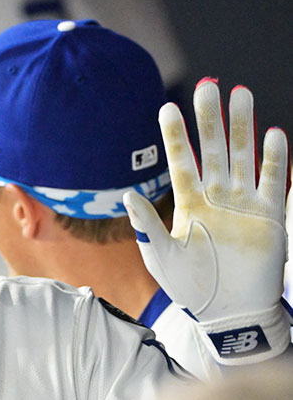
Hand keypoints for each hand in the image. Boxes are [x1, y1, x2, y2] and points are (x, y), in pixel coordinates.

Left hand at [124, 78, 289, 361]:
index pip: (180, 162)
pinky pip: (272, 182)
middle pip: (213, 150)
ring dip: (243, 127)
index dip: (175, 136)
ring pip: (242, 157)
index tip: (167, 107)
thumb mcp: (161, 256)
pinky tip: (273, 133)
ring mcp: (243, 204)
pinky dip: (273, 159)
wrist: (228, 312)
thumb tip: (127, 195)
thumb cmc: (190, 287)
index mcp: (188, 204)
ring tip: (241, 94)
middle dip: (210, 120)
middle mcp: (216, 197)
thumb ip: (147, 226)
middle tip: (209, 87)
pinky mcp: (268, 217)